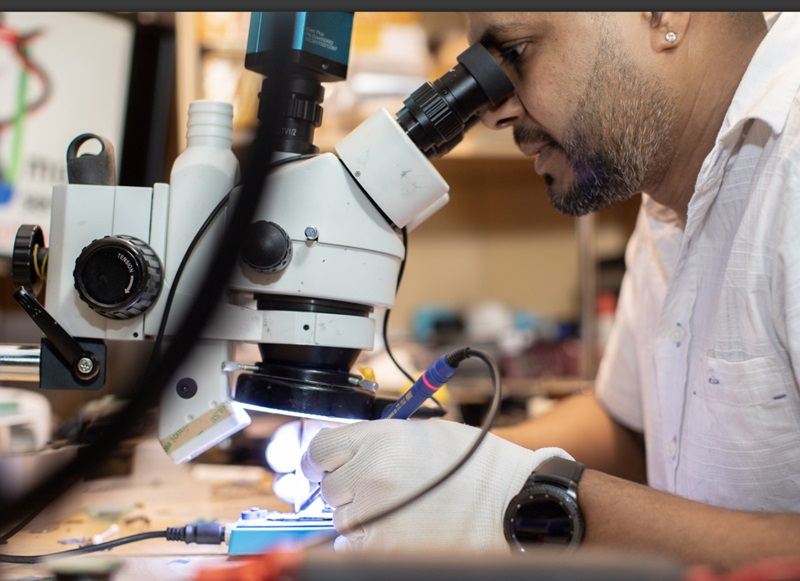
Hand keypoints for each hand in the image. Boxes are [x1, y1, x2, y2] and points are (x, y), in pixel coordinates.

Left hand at [300, 418, 570, 552]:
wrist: (507, 501)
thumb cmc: (472, 464)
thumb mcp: (420, 432)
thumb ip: (374, 440)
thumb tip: (338, 454)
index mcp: (381, 438)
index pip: (320, 449)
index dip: (319, 460)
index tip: (323, 467)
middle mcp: (372, 472)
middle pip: (330, 487)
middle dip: (348, 489)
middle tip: (381, 488)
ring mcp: (376, 511)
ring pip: (341, 519)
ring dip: (360, 516)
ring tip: (399, 508)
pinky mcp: (383, 545)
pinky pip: (354, 545)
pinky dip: (368, 540)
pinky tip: (397, 529)